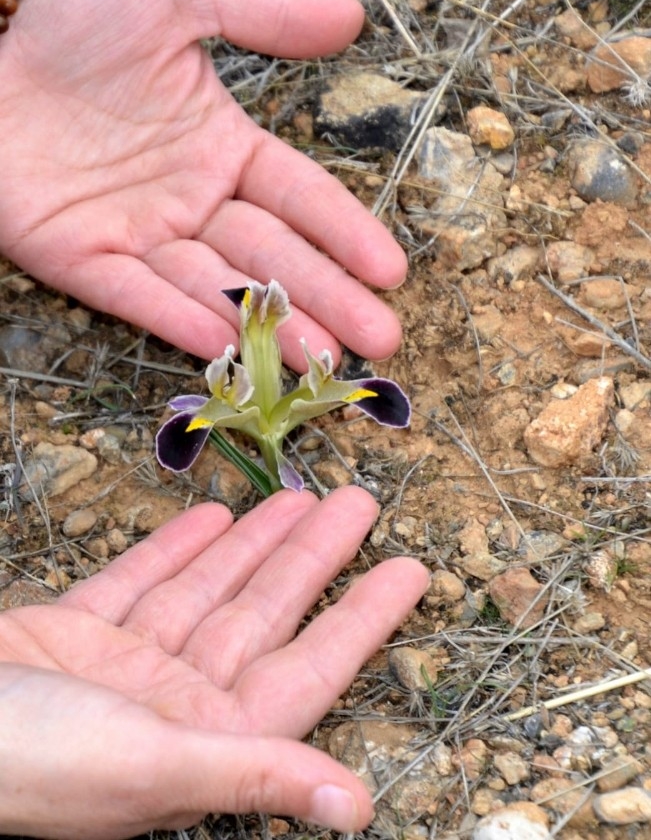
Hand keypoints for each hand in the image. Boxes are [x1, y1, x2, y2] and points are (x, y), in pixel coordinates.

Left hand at [0, 0, 406, 369]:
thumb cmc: (74, 6)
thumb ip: (265, 16)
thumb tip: (353, 18)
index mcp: (220, 144)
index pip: (298, 197)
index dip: (345, 233)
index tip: (391, 270)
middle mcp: (187, 198)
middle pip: (268, 256)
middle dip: (326, 300)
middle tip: (380, 340)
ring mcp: (134, 232)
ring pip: (212, 287)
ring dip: (267, 326)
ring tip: (322, 362)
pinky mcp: (75, 255)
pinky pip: (135, 294)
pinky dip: (178, 319)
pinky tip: (226, 342)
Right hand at [0, 487, 427, 838]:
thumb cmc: (33, 762)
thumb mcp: (154, 768)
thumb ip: (256, 777)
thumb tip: (358, 810)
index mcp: (210, 737)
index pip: (312, 665)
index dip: (365, 617)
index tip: (412, 570)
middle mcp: (178, 701)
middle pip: (268, 612)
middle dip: (314, 556)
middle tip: (360, 502)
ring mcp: (128, 665)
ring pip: (210, 587)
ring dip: (256, 541)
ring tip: (301, 495)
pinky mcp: (78, 633)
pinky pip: (143, 579)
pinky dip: (178, 546)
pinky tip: (215, 513)